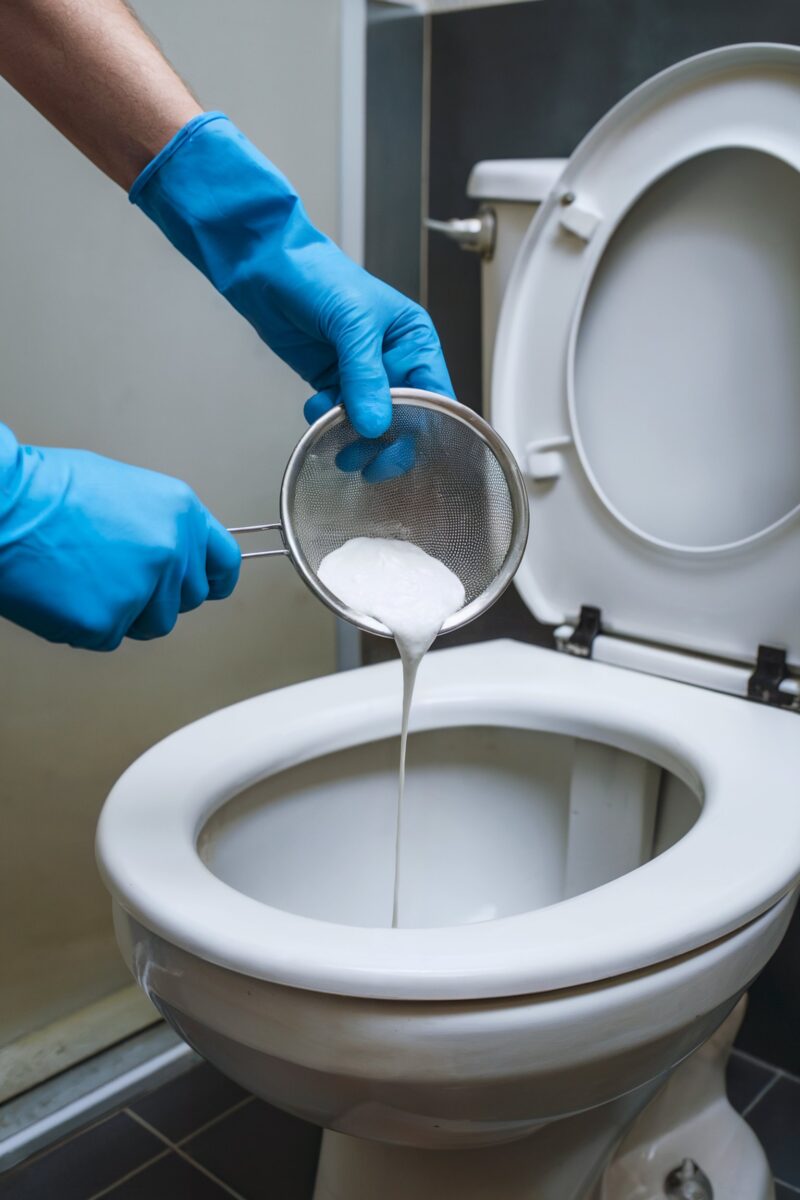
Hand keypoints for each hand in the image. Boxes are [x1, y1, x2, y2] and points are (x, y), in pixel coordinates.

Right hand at [0, 424, 239, 650]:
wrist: (3, 506)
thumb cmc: (46, 491)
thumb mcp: (126, 490)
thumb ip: (160, 526)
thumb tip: (171, 553)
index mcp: (181, 513)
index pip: (225, 562)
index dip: (215, 579)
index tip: (210, 587)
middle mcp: (171, 552)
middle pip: (186, 600)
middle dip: (157, 596)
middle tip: (114, 576)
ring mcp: (142, 590)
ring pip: (151, 625)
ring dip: (124, 614)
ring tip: (84, 579)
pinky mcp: (107, 622)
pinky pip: (107, 638)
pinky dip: (84, 624)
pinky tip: (63, 592)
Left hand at [130, 113, 452, 474]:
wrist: (264, 266)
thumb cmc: (316, 273)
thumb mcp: (351, 321)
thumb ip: (365, 375)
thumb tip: (374, 424)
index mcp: (413, 339)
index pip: (434, 394)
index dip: (424, 426)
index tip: (400, 450)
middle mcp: (393, 359)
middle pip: (404, 418)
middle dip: (383, 440)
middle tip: (363, 458)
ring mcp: (362, 373)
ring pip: (369, 422)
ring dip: (350, 435)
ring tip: (333, 438)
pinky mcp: (333, 380)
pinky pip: (338, 415)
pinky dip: (327, 420)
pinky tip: (315, 407)